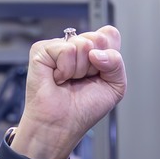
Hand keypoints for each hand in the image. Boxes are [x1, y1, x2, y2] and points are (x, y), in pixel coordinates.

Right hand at [8, 25, 126, 158]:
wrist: (61, 125)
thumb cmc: (84, 109)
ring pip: (83, 44)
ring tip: (69, 81)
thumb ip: (117, 63)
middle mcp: (77, 46)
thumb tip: (96, 52)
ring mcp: (59, 46)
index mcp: (94, 51)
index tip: (100, 74)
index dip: (110, 54)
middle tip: (83, 80)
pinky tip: (57, 79)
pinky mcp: (42, 50)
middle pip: (99, 37)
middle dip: (96, 65)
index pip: (110, 34)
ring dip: (80, 70)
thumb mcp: (115, 87)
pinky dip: (66, 70)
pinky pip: (66, 49)